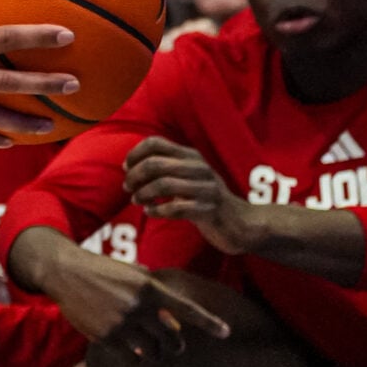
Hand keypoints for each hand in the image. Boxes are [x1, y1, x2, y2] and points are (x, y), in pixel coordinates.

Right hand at [14, 231, 230, 362]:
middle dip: (174, 344)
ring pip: (153, 351)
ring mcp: (122, 323)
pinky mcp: (106, 336)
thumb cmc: (102, 270)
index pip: (186, 308)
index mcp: (149, 286)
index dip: (208, 322)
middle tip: (172, 343)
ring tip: (149, 346)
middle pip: (172, 338)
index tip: (226, 333)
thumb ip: (154, 292)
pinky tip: (130, 349)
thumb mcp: (132, 273)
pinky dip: (135, 357)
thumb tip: (172, 320)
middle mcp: (138, 306)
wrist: (65, 271)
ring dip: (154, 352)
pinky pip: (133, 358)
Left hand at [124, 137, 255, 254]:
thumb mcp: (189, 176)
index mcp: (191, 155)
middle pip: (155, 164)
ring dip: (143, 193)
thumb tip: (129, 166)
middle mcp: (199, 168)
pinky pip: (176, 207)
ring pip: (163, 184)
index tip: (126, 168)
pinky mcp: (210, 210)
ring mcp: (206, 189)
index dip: (135, 153)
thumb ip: (166, 167)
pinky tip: (150, 212)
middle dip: (135, 176)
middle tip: (127, 187)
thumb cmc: (205, 199)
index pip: (156, 143)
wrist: (240, 223)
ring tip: (136, 200)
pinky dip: (157, 210)